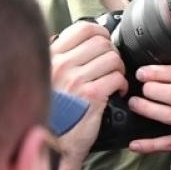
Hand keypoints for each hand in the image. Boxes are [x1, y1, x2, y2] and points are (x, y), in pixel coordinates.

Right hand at [49, 21, 127, 169]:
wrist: (52, 140)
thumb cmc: (52, 109)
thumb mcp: (47, 76)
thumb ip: (60, 57)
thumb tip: (75, 39)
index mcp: (51, 56)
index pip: (83, 28)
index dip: (102, 33)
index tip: (105, 45)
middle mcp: (61, 64)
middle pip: (102, 42)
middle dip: (113, 53)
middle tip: (112, 67)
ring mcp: (75, 79)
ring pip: (113, 58)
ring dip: (120, 69)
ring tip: (114, 80)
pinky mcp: (91, 95)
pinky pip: (117, 78)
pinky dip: (123, 84)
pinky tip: (118, 93)